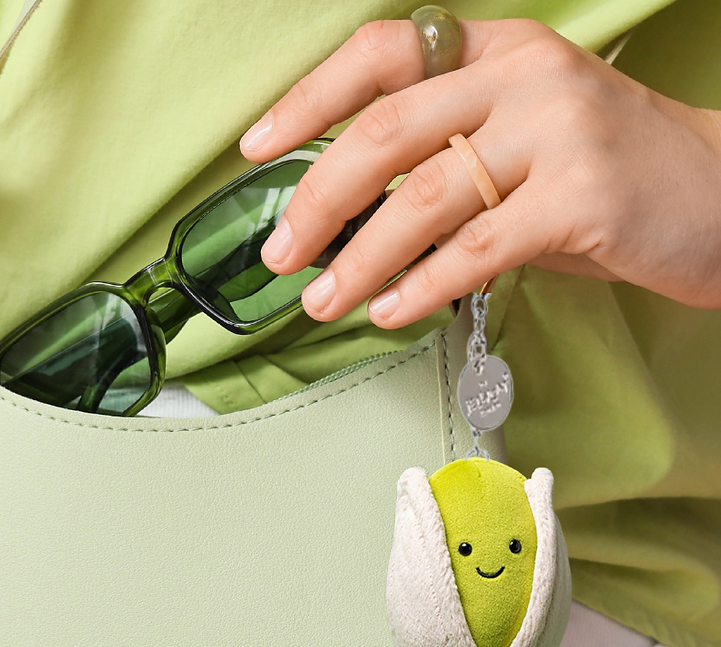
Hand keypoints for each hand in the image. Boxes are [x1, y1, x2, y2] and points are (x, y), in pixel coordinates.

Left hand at [239, 19, 720, 327]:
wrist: (720, 197)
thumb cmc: (602, 179)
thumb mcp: (520, 142)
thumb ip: (443, 159)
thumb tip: (347, 216)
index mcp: (498, 50)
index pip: (382, 54)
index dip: (309, 99)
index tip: (258, 147)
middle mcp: (524, 77)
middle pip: (386, 131)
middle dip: (317, 199)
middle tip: (281, 254)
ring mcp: (558, 131)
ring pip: (423, 197)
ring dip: (359, 260)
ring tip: (324, 301)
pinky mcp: (583, 196)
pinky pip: (476, 248)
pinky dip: (421, 286)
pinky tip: (390, 311)